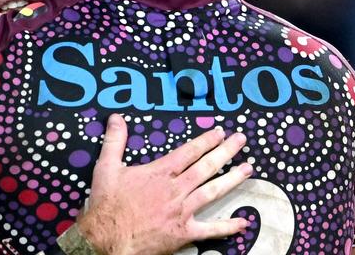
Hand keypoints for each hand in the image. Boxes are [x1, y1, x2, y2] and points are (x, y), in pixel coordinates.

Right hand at [78, 114, 251, 254]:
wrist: (108, 238)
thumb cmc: (107, 204)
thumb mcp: (106, 166)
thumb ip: (115, 140)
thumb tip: (116, 117)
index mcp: (160, 172)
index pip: (188, 152)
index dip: (205, 141)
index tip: (220, 132)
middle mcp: (176, 189)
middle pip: (206, 167)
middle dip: (226, 151)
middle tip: (241, 140)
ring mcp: (182, 211)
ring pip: (213, 192)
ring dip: (232, 179)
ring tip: (248, 169)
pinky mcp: (184, 233)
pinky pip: (211, 230)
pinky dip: (228, 226)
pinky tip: (243, 222)